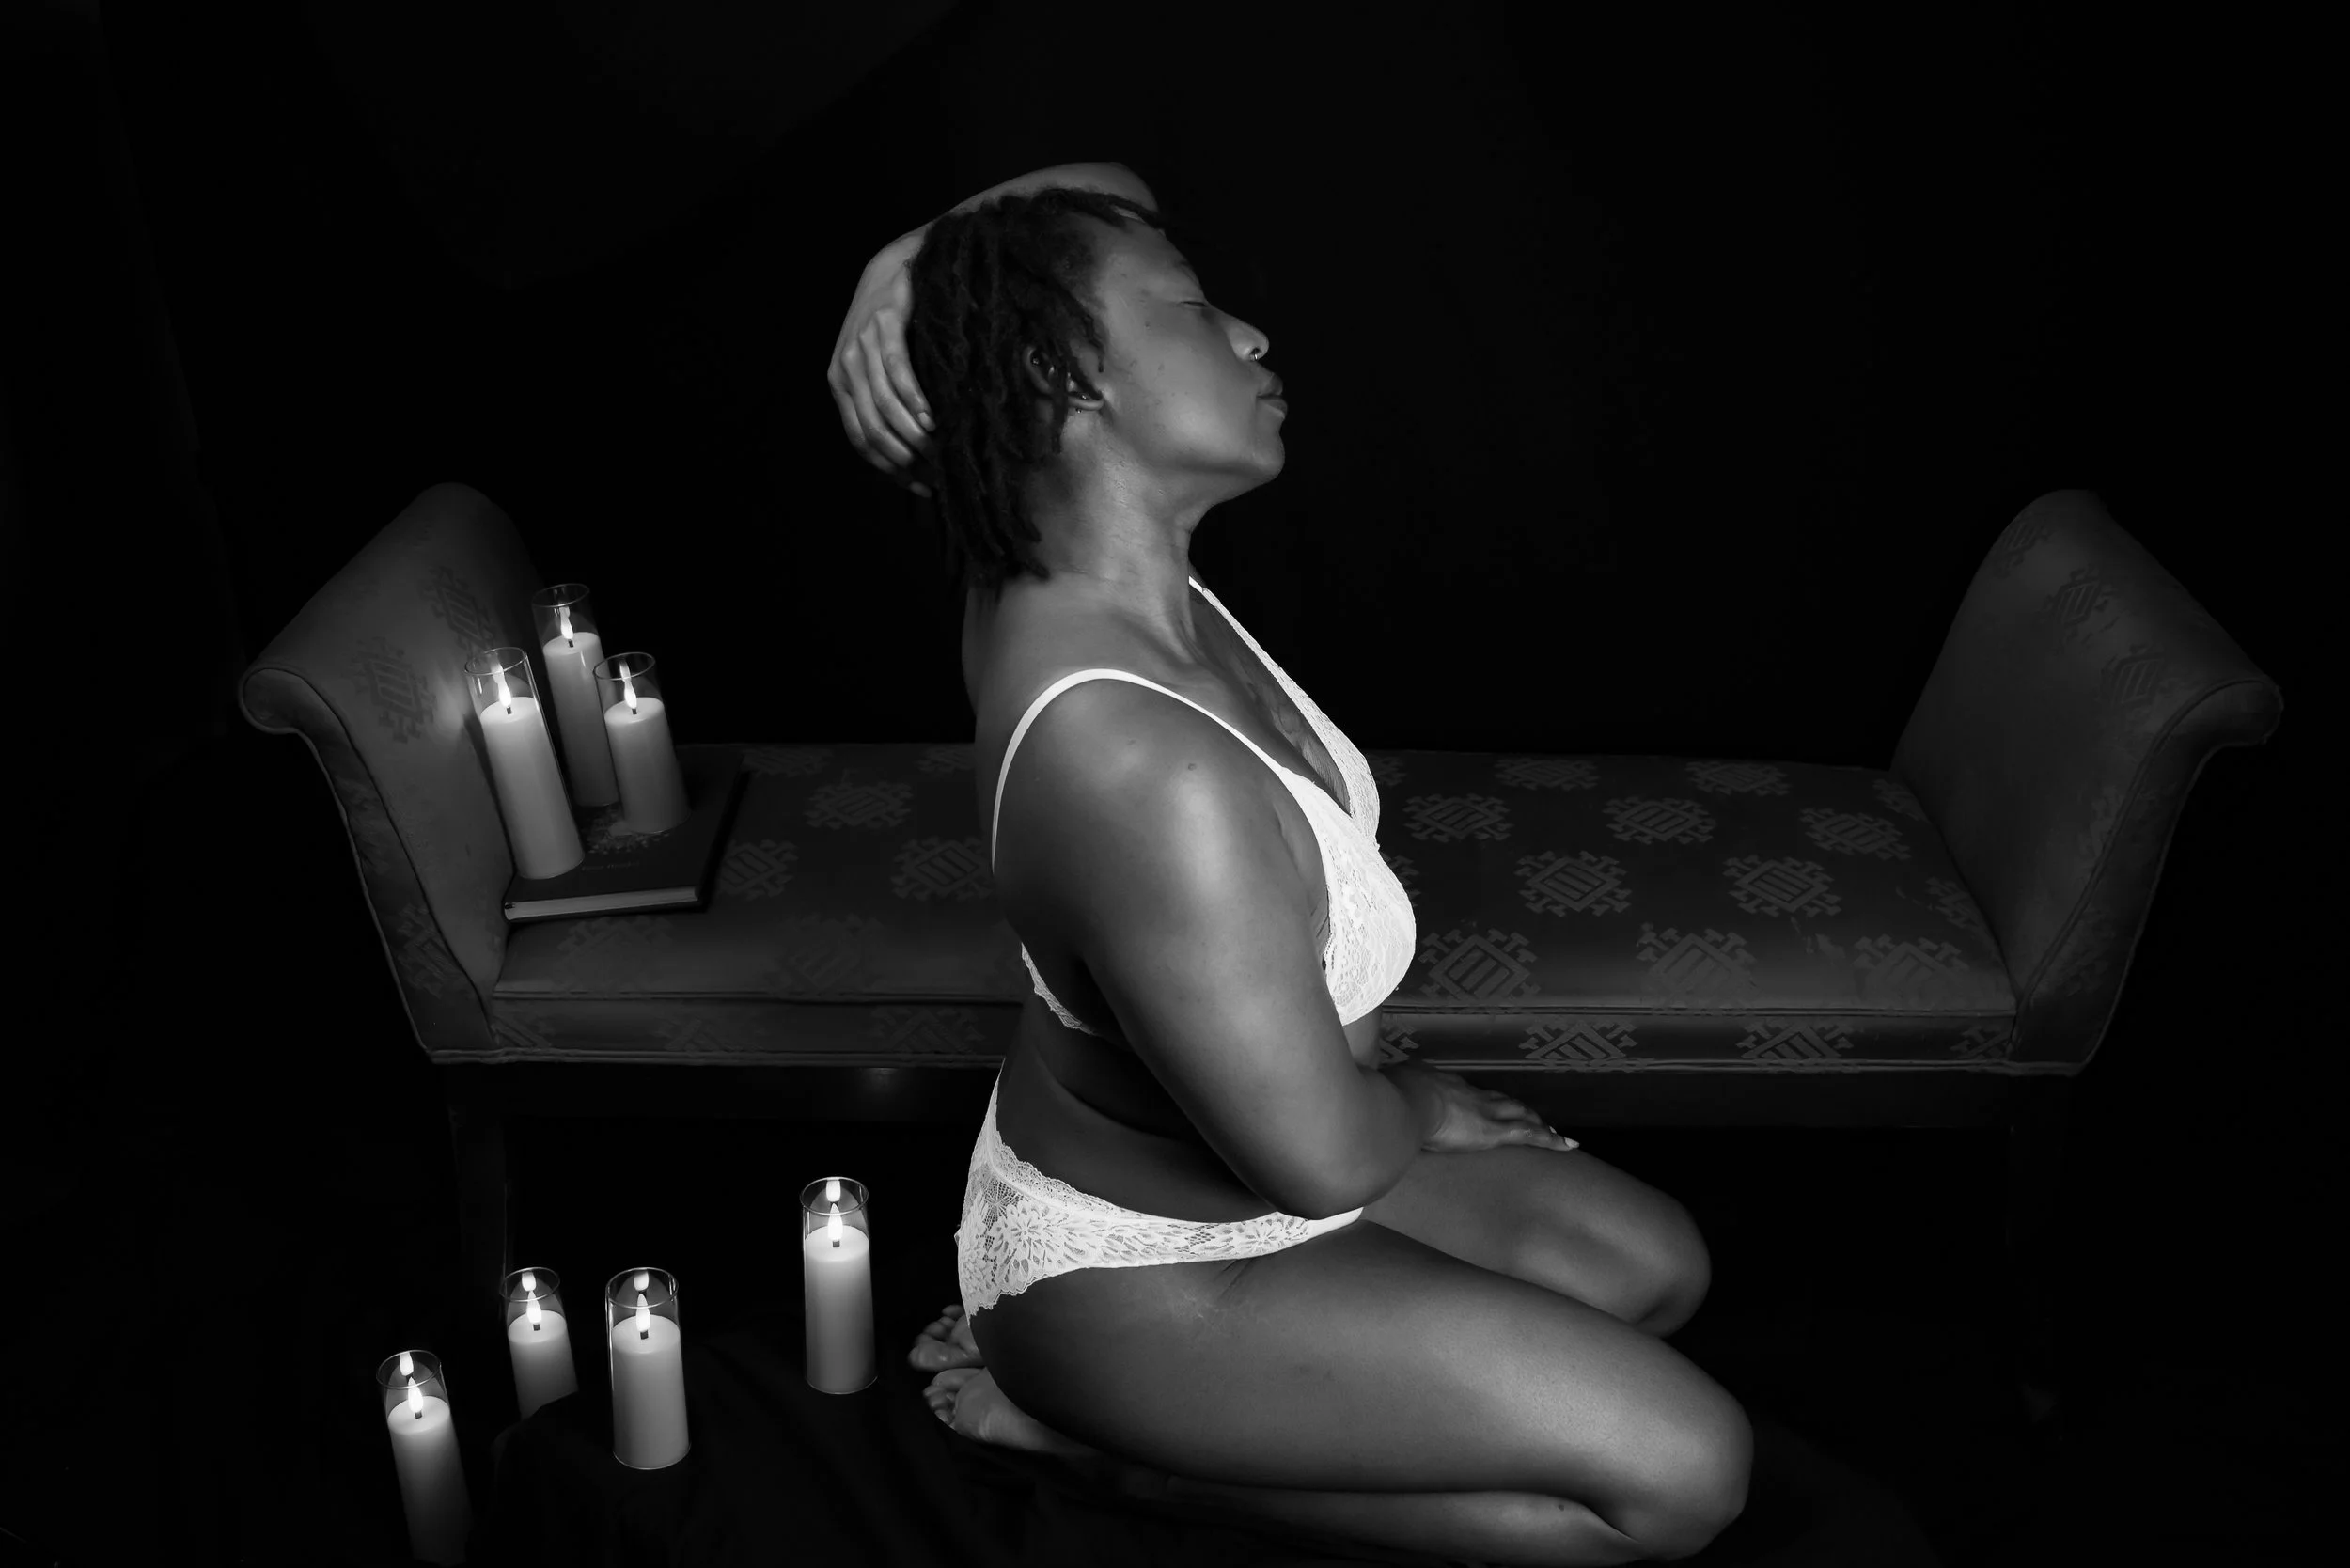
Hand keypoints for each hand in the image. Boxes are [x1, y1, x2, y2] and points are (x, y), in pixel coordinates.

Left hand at [827, 229, 937, 497]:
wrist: (895, 264)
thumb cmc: (893, 324)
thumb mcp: (876, 366)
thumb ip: (881, 401)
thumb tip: (909, 452)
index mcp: (838, 383)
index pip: (860, 440)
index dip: (889, 469)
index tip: (920, 486)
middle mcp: (844, 366)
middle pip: (872, 428)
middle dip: (903, 458)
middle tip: (934, 472)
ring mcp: (862, 344)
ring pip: (883, 404)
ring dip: (911, 434)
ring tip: (937, 450)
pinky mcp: (885, 323)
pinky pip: (897, 370)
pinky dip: (914, 399)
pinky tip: (932, 418)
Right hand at [1392, 1064, 1578, 1155]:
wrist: (1405, 1102)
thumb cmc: (1391, 1096)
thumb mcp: (1389, 1089)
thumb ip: (1391, 1094)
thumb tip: (1382, 1097)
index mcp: (1445, 1085)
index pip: (1471, 1094)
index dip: (1485, 1101)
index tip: (1489, 1107)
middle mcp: (1470, 1094)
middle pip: (1501, 1100)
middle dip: (1517, 1109)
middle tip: (1532, 1117)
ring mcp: (1484, 1111)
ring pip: (1519, 1114)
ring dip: (1537, 1122)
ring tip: (1554, 1132)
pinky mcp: (1492, 1132)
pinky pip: (1528, 1134)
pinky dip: (1549, 1139)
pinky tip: (1566, 1145)